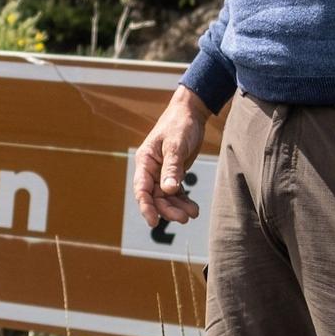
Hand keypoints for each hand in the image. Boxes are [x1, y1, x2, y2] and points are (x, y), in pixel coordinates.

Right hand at [133, 86, 209, 226]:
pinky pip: (175, 193)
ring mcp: (161, 173)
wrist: (191, 113)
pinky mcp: (174, 173)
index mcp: (145, 161)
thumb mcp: (176, 145)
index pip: (141, 189)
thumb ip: (172, 168)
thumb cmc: (180, 125)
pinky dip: (183, 201)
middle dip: (168, 210)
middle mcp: (150, 170)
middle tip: (185, 218)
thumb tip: (168, 191)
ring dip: (177, 208)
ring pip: (166, 198)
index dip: (146, 207)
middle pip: (154, 197)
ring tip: (193, 213)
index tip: (153, 222)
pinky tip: (193, 208)